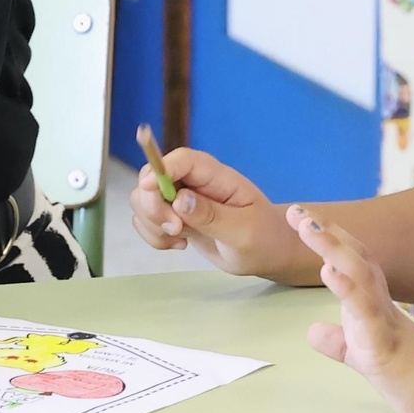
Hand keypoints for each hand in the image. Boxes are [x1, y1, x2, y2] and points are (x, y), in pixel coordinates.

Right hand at [127, 148, 304, 278]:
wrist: (269, 253)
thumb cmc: (265, 239)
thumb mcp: (243, 232)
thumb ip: (212, 216)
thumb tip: (179, 200)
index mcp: (216, 176)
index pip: (183, 159)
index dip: (161, 168)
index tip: (149, 189)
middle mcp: (195, 182)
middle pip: (152, 177)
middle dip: (153, 206)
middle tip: (176, 230)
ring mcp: (182, 199)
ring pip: (144, 200)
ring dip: (152, 223)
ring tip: (180, 240)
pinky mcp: (174, 217)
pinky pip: (147, 220)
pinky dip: (154, 236)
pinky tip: (179, 245)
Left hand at [293, 206, 413, 412]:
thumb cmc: (413, 379)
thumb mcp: (364, 356)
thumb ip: (339, 342)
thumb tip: (312, 330)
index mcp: (376, 304)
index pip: (353, 261)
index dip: (329, 237)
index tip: (301, 216)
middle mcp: (381, 304)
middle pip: (355, 257)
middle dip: (325, 231)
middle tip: (296, 210)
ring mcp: (385, 321)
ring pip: (360, 275)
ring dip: (333, 249)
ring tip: (307, 227)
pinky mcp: (386, 344)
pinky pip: (366, 311)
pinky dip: (348, 289)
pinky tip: (329, 272)